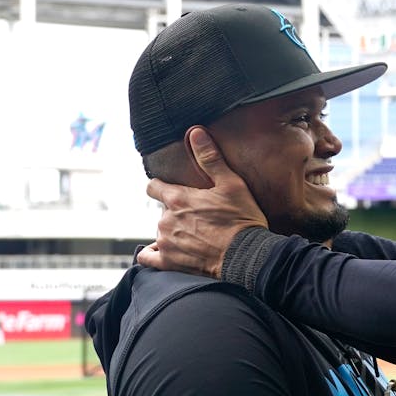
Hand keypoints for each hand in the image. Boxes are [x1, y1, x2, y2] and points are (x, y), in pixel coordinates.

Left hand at [137, 127, 266, 278]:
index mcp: (178, 198)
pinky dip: (153, 256)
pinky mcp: (169, 263)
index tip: (171, 191)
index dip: (161, 187)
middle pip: (162, 212)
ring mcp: (165, 242)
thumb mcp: (231, 184)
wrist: (246, 257)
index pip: (154, 187)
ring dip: (173, 234)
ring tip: (194, 238)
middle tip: (198, 220)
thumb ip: (210, 159)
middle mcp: (166, 219)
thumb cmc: (242, 220)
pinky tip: (164, 254)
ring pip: (160, 233)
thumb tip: (195, 133)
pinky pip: (148, 258)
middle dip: (176, 214)